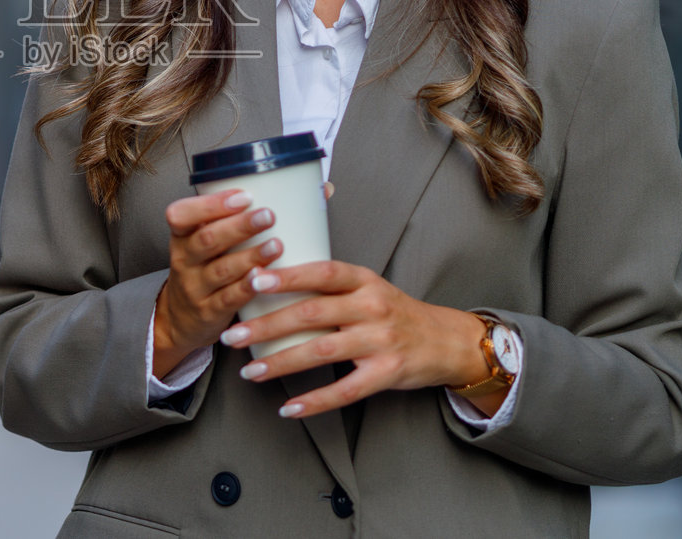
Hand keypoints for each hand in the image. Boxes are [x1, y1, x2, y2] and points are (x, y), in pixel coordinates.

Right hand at [152, 189, 284, 377]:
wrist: (180, 320)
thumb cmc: (206, 269)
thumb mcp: (210, 242)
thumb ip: (246, 217)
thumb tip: (318, 190)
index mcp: (183, 236)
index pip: (181, 214)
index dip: (209, 204)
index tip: (243, 196)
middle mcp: (185, 260)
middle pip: (207, 239)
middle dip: (239, 226)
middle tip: (268, 216)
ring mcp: (195, 288)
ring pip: (221, 269)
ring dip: (250, 256)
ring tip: (276, 245)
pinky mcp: (209, 312)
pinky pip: (229, 299)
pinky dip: (247, 287)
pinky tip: (266, 278)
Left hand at [217, 261, 494, 418]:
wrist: (447, 341)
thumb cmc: (395, 312)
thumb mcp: (369, 287)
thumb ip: (330, 285)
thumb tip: (270, 280)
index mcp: (364, 281)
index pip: (322, 273)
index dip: (288, 275)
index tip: (254, 280)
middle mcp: (372, 307)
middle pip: (312, 313)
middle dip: (268, 325)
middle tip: (234, 335)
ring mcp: (381, 341)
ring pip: (322, 351)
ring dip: (282, 363)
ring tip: (250, 372)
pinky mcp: (388, 373)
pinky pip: (345, 390)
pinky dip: (315, 401)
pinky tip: (289, 407)